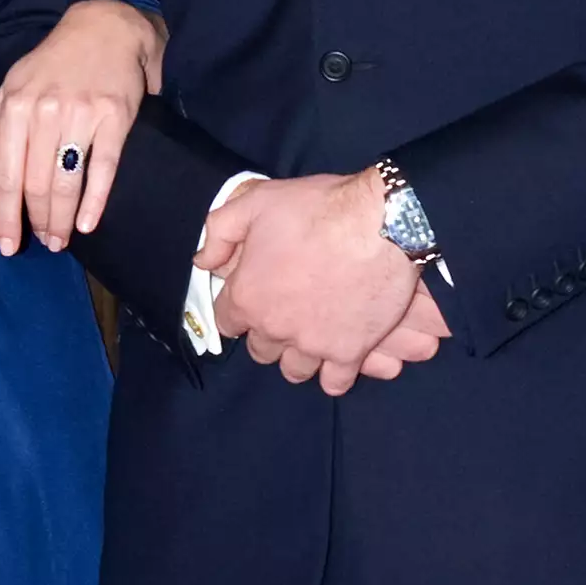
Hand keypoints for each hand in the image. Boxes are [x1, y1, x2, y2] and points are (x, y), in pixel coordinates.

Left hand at [0, 0, 166, 256]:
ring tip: (61, 240)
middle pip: (35, 183)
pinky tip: (87, 223)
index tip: (7, 245)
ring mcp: (81, 114)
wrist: (106, 27)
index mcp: (15, 105)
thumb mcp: (13, 89)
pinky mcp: (115, 116)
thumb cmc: (54, 63)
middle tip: (43, 244)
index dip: (5, 215)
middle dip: (36, 222)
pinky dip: (95, 201)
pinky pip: (104, 167)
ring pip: (65, 180)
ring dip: (61, 219)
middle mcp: (45, 111)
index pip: (6, 174)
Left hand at [201, 169, 437, 395]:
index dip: (237, 307)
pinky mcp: (349, 353)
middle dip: (268, 332)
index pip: (226, 321)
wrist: (382, 223)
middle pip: (260, 349)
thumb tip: (203, 260)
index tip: (253, 296)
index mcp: (248, 296)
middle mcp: (274, 328)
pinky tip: (338, 354)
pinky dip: (333, 373)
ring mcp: (312, 345)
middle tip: (287, 310)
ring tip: (311, 333)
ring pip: (294, 369)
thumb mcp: (257, 201)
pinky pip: (334, 382)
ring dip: (298, 354)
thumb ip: (220, 231)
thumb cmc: (317, 208)